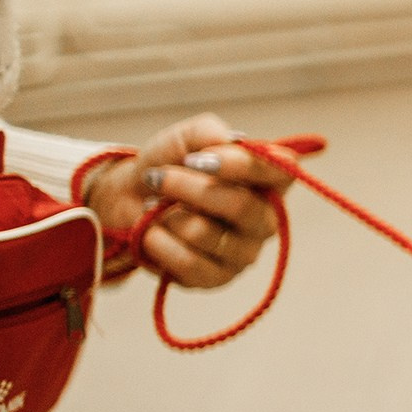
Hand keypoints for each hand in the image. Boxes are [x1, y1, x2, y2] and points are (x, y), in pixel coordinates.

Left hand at [81, 113, 297, 288]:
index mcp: (269, 180)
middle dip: (188, 189)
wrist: (129, 197)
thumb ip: (212, 133)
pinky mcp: (217, 278)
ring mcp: (244, 252)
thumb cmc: (169, 165)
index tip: (197, 159)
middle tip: (158, 177)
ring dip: (167, 215)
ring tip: (155, 207)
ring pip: (205, 234)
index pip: (282, 171)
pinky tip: (151, 232)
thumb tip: (231, 143)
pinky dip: (159, 242)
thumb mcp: (187, 138)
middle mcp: (265, 219)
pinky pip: (189, 263)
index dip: (241, 165)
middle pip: (240, 206)